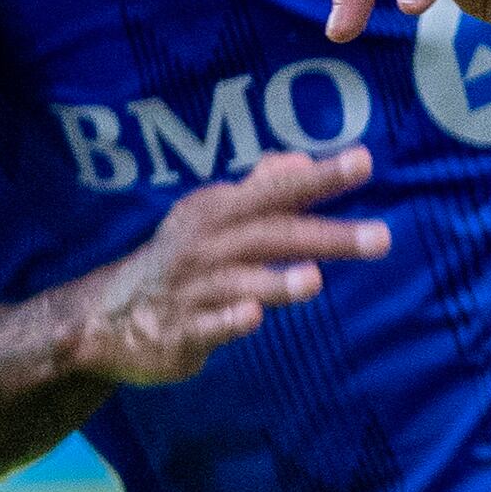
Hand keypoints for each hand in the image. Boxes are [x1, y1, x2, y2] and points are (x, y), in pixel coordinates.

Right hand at [66, 150, 383, 384]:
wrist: (110, 317)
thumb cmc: (184, 263)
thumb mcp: (215, 219)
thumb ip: (261, 190)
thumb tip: (301, 159)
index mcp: (219, 212)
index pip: (277, 189)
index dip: (319, 176)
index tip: (364, 161)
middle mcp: (207, 245)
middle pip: (272, 235)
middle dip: (325, 235)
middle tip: (380, 237)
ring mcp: (194, 289)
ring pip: (240, 282)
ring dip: (276, 280)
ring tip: (314, 279)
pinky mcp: (183, 332)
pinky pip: (209, 327)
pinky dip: (229, 321)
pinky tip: (252, 316)